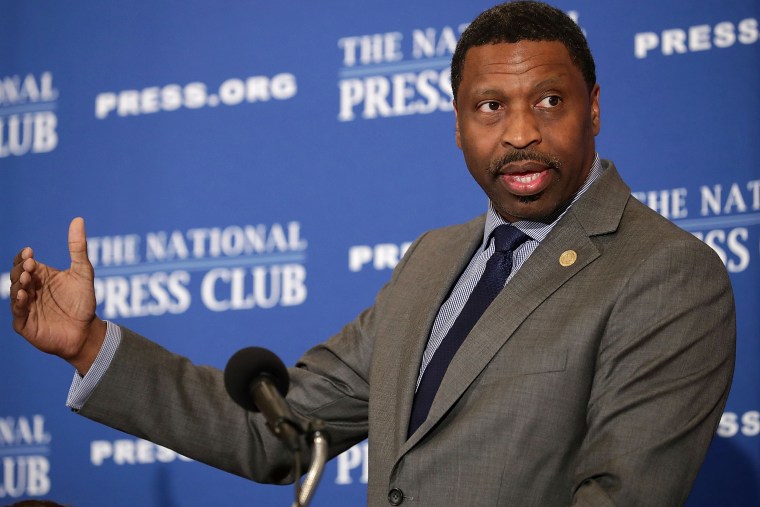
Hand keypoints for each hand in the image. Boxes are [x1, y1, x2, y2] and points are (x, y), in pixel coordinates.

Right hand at [10, 217, 105, 373]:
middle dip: (21, 268)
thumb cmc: (83, 301)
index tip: (31, 252)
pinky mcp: (25, 323)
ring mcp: (25, 306)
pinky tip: (23, 295)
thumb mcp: (83, 272)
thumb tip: (78, 219)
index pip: (24, 262)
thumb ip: (78, 248)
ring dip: (19, 283)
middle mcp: (30, 289)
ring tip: (27, 276)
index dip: (24, 257)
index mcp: (40, 276)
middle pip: (17, 275)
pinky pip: (17, 312)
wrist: (87, 331)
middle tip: (30, 264)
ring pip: (15, 292)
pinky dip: (18, 303)